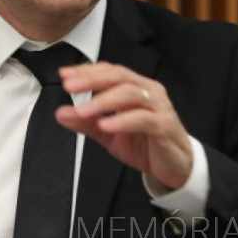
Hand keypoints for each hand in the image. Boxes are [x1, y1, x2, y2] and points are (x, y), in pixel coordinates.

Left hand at [56, 62, 192, 189]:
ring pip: (130, 94)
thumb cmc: (145, 144)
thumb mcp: (109, 134)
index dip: (87, 71)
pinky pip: (143, 119)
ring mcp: (159, 107)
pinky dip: (122, 120)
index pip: (110, 71)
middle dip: (91, 79)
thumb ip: (86, 122)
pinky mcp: (165, 126)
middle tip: (70, 87)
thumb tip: (61, 113)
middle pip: (119, 76)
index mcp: (136, 87)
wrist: (176, 166)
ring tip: (83, 110)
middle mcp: (149, 91)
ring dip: (103, 101)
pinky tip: (106, 124)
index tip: (65, 75)